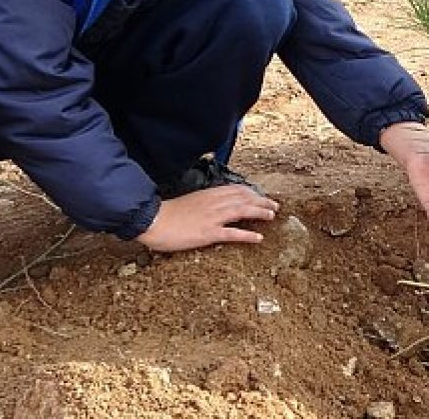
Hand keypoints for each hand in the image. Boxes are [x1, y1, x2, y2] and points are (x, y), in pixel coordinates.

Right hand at [136, 185, 278, 252]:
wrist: (153, 220)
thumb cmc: (168, 214)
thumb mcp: (190, 202)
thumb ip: (205, 202)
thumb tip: (216, 206)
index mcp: (209, 195)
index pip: (237, 190)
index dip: (252, 192)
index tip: (262, 196)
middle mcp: (214, 203)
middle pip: (244, 198)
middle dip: (261, 201)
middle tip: (275, 205)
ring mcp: (213, 217)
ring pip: (242, 211)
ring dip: (260, 212)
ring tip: (272, 216)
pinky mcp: (209, 233)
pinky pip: (233, 233)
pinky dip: (248, 235)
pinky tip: (258, 238)